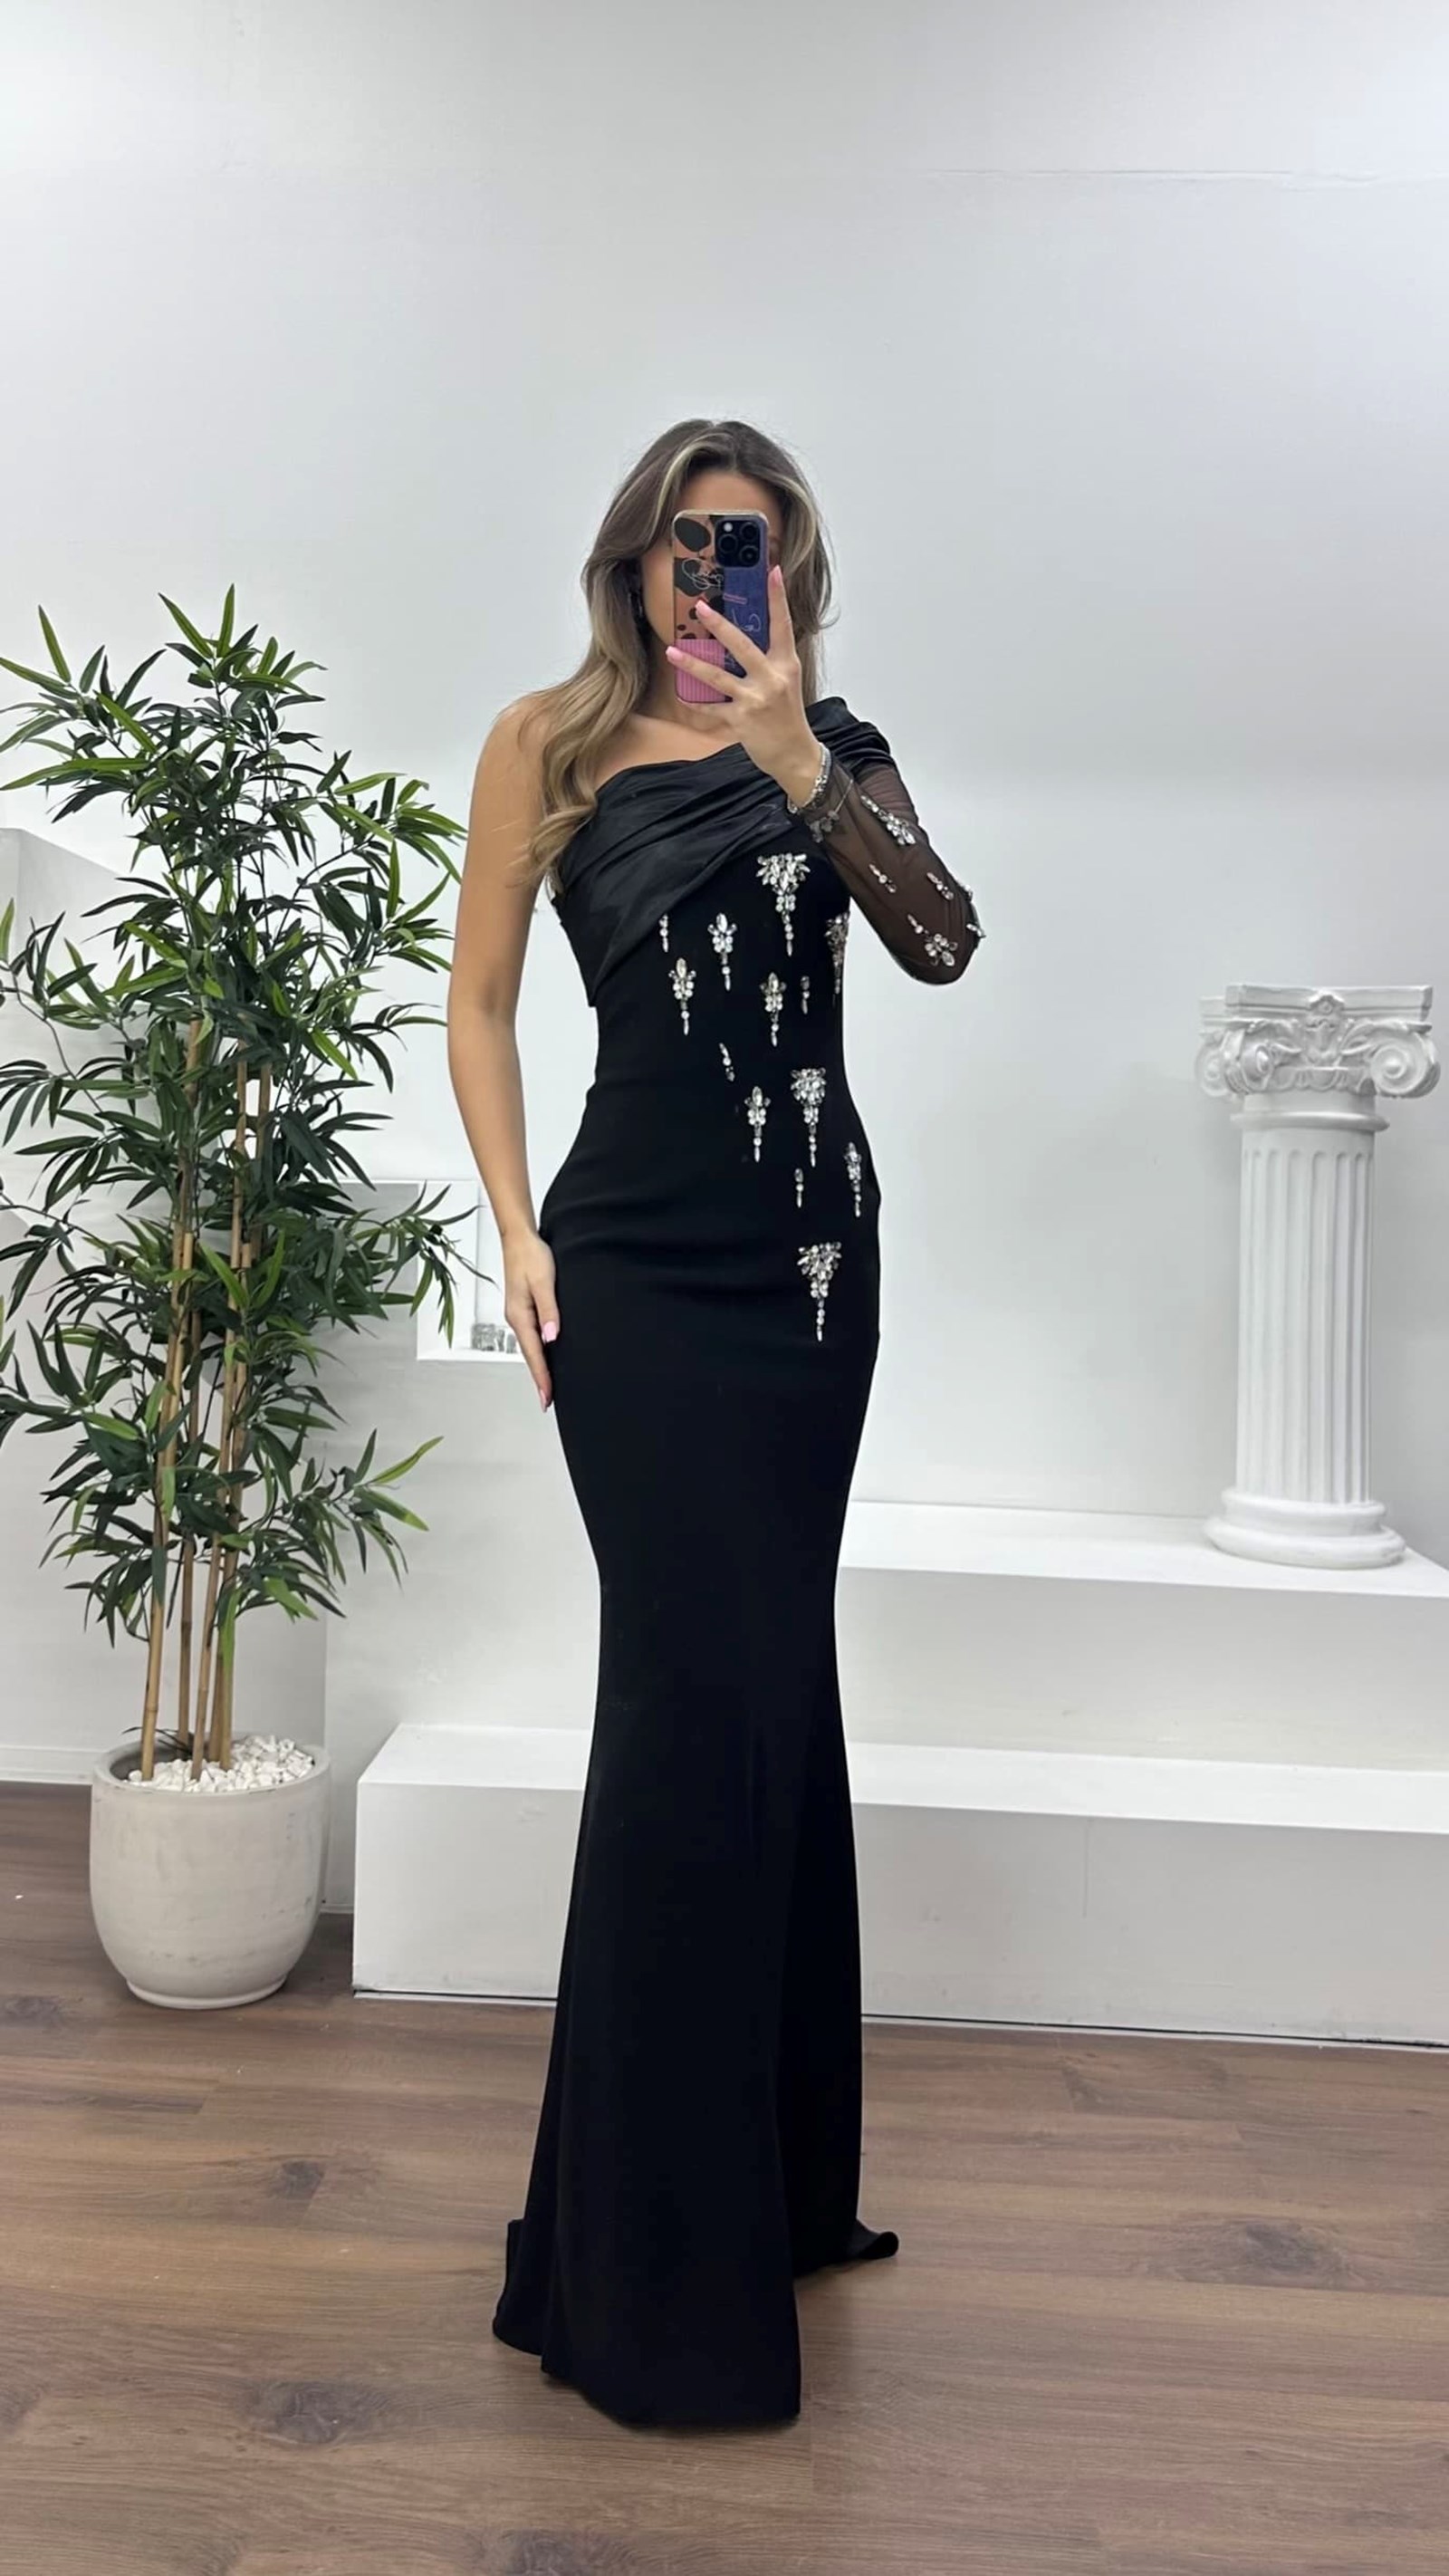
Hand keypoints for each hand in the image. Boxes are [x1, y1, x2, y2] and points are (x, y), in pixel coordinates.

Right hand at [503, 1227, 559, 1410]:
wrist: (519, 1237)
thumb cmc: (531, 1256)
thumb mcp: (544, 1282)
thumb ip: (549, 1310)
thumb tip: (551, 1338)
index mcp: (520, 1316)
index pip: (533, 1354)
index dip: (542, 1378)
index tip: (547, 1399)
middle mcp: (517, 1318)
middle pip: (529, 1355)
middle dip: (539, 1379)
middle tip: (548, 1401)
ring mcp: (519, 1314)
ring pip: (530, 1347)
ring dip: (539, 1366)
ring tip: (549, 1385)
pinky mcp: (524, 1307)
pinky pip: (531, 1336)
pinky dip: (538, 1350)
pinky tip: (546, 1354)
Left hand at [665, 565, 819, 801]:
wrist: (795, 755)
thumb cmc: (789, 717)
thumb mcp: (787, 683)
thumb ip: (770, 662)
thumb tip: (743, 640)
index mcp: (786, 665)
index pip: (783, 625)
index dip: (778, 598)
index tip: (773, 572)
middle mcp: (772, 679)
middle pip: (743, 646)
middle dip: (720, 626)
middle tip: (700, 608)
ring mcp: (755, 700)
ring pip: (718, 677)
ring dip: (692, 664)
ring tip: (671, 651)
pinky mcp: (741, 721)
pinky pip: (712, 708)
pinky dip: (696, 703)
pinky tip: (682, 695)